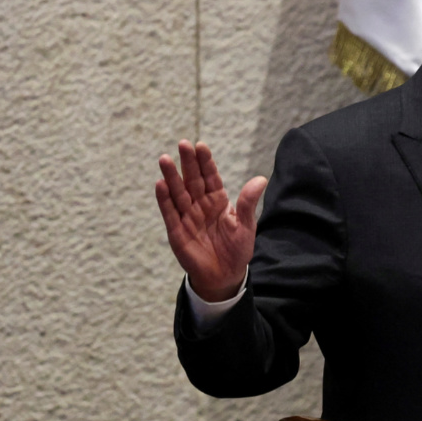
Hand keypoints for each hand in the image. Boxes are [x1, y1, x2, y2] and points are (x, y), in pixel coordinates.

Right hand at [154, 140, 268, 302]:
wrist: (225, 276)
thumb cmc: (237, 249)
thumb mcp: (246, 225)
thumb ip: (248, 202)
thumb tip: (261, 179)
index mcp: (218, 200)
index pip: (210, 176)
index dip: (205, 162)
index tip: (201, 146)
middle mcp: (201, 205)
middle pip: (192, 180)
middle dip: (188, 163)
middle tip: (182, 144)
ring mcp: (187, 217)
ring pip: (178, 193)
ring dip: (171, 177)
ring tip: (165, 159)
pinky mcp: (177, 232)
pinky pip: (170, 213)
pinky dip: (164, 200)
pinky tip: (160, 184)